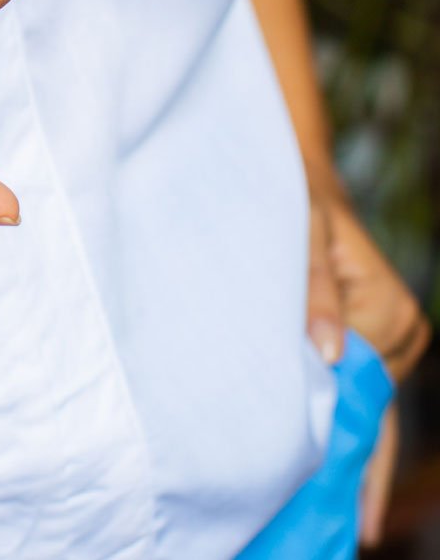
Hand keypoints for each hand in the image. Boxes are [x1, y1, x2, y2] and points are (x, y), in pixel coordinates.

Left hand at [305, 169, 430, 546]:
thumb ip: (313, 295)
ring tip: (331, 520)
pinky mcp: (378, 336)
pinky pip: (365, 391)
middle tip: (337, 535)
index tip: (332, 503)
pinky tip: (345, 477)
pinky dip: (354, 428)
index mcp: (388, 312)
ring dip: (351, 450)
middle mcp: (401, 331)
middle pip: (376, 412)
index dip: (342, 446)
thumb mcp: (297, 238)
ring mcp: (394, 336)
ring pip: (371, 406)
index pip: (363, 393)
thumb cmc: (293, 200)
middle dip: (355, 470)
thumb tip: (327, 356)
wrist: (297, 170)